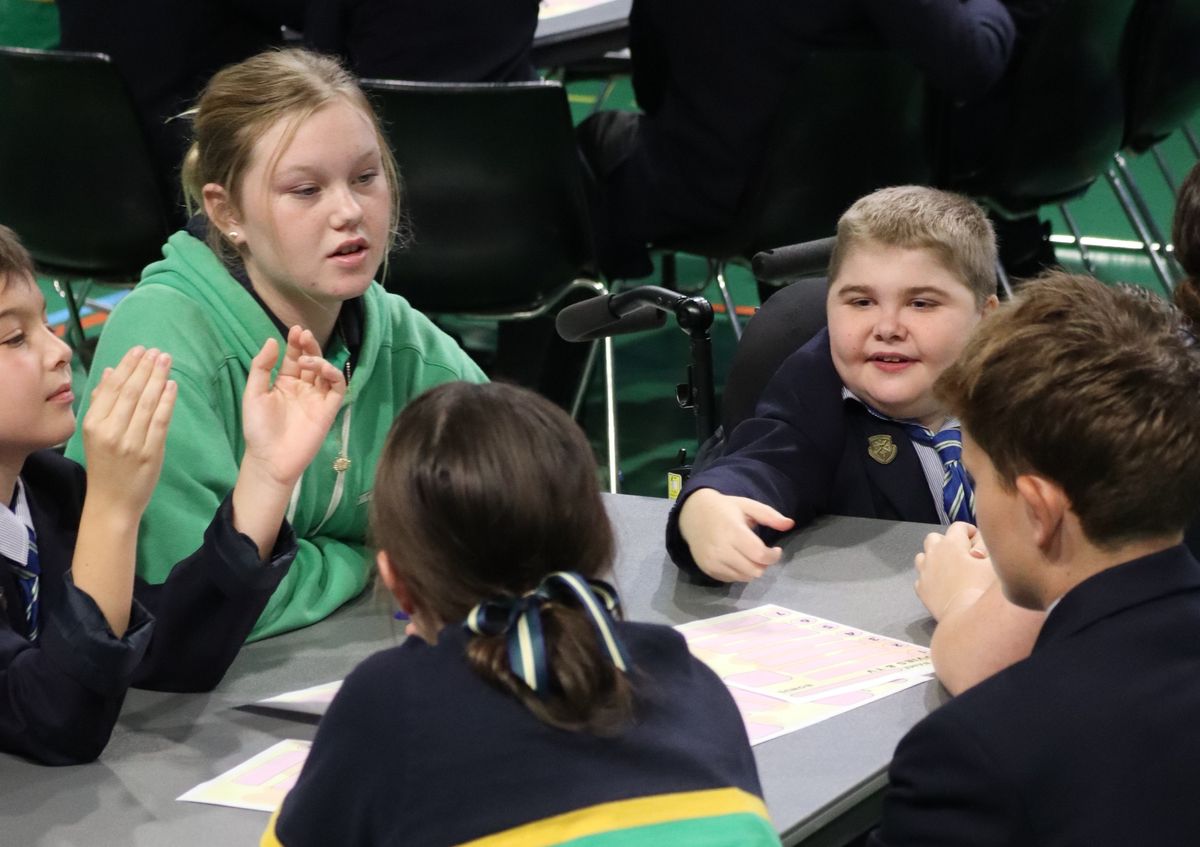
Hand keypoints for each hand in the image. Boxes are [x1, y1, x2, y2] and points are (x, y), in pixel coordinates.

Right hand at [81, 346, 176, 517]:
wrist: (112, 502)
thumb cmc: (105, 465)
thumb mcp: (95, 434)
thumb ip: (102, 403)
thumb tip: (111, 372)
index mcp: (93, 424)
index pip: (112, 388)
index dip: (127, 366)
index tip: (139, 350)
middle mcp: (110, 431)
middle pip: (130, 392)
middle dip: (145, 367)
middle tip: (157, 351)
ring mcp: (131, 442)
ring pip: (146, 403)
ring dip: (158, 378)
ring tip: (166, 360)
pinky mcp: (150, 453)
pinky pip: (160, 421)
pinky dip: (167, 401)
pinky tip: (172, 385)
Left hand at [240, 326, 346, 489]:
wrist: (270, 459)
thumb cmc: (258, 428)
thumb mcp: (253, 393)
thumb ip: (262, 367)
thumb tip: (273, 340)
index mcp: (285, 383)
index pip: (294, 357)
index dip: (295, 343)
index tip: (295, 330)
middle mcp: (303, 388)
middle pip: (311, 360)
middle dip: (309, 346)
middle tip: (303, 335)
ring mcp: (317, 398)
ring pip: (326, 371)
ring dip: (319, 359)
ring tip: (306, 358)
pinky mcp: (328, 410)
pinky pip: (337, 388)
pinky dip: (334, 375)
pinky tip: (322, 368)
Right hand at [678, 488, 794, 581]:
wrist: (692, 513)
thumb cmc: (724, 508)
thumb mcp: (747, 505)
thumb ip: (770, 515)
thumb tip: (790, 524)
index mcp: (732, 531)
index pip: (759, 555)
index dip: (773, 556)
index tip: (776, 550)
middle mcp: (721, 549)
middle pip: (754, 570)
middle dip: (764, 564)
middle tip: (763, 554)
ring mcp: (712, 561)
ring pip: (744, 578)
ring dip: (752, 570)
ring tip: (750, 556)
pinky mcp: (707, 569)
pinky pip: (731, 579)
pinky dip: (739, 573)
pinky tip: (737, 559)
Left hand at [914, 522, 996, 620]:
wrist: (967, 619)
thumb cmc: (984, 588)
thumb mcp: (996, 564)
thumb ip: (991, 549)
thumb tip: (984, 546)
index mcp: (952, 543)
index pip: (959, 526)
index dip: (970, 531)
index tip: (979, 542)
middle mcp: (933, 553)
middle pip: (935, 537)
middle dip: (947, 542)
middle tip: (963, 555)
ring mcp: (924, 571)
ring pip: (923, 556)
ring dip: (934, 558)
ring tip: (950, 569)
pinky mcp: (921, 589)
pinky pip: (922, 577)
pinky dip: (930, 577)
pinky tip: (942, 585)